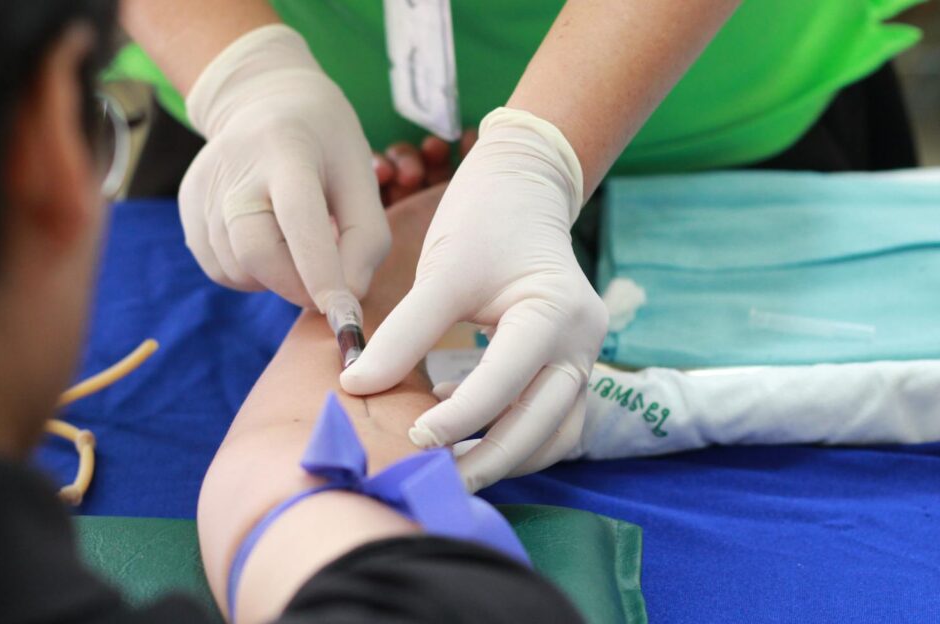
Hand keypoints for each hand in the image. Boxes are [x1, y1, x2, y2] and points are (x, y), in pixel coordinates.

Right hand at [179, 25, 389, 310]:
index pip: (299, 218)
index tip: (345, 314)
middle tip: (325, 288)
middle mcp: (235, 167)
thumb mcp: (361, 174)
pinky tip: (268, 241)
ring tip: (295, 244)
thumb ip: (367, 237)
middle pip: (256, 252)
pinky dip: (251, 274)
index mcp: (287, 149)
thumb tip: (349, 297)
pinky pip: (220, 269)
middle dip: (297, 286)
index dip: (322, 272)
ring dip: (276, 278)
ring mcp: (204, 188)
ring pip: (237, 268)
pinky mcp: (188, 207)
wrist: (264, 99)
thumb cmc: (325, 142)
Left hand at [341, 108, 607, 490]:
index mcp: (557, 314)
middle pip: (542, 426)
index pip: (506, 383)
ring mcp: (583, 357)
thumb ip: (404, 333)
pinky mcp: (570, 365)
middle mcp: (583, 343)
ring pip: (554, 434)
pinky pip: (551, 421)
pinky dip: (516, 438)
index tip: (411, 437)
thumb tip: (356, 385)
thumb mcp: (443, 272)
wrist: (524, 186)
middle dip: (488, 460)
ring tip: (450, 470)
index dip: (458, 418)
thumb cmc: (484, 220)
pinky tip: (467, 434)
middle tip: (432, 479)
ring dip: (507, 458)